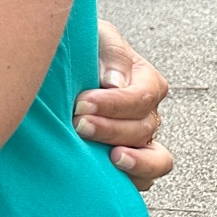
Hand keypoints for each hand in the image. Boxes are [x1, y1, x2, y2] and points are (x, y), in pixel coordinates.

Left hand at [75, 18, 172, 191]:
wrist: (59, 66)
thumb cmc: (79, 47)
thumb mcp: (96, 36)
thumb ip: (111, 52)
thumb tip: (116, 83)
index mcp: (145, 80)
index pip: (143, 96)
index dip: (114, 103)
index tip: (81, 102)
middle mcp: (147, 112)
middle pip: (143, 128)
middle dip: (111, 129)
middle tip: (79, 124)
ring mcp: (139, 139)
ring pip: (157, 159)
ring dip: (135, 161)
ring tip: (112, 158)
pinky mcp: (125, 158)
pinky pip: (143, 178)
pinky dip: (132, 180)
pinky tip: (110, 176)